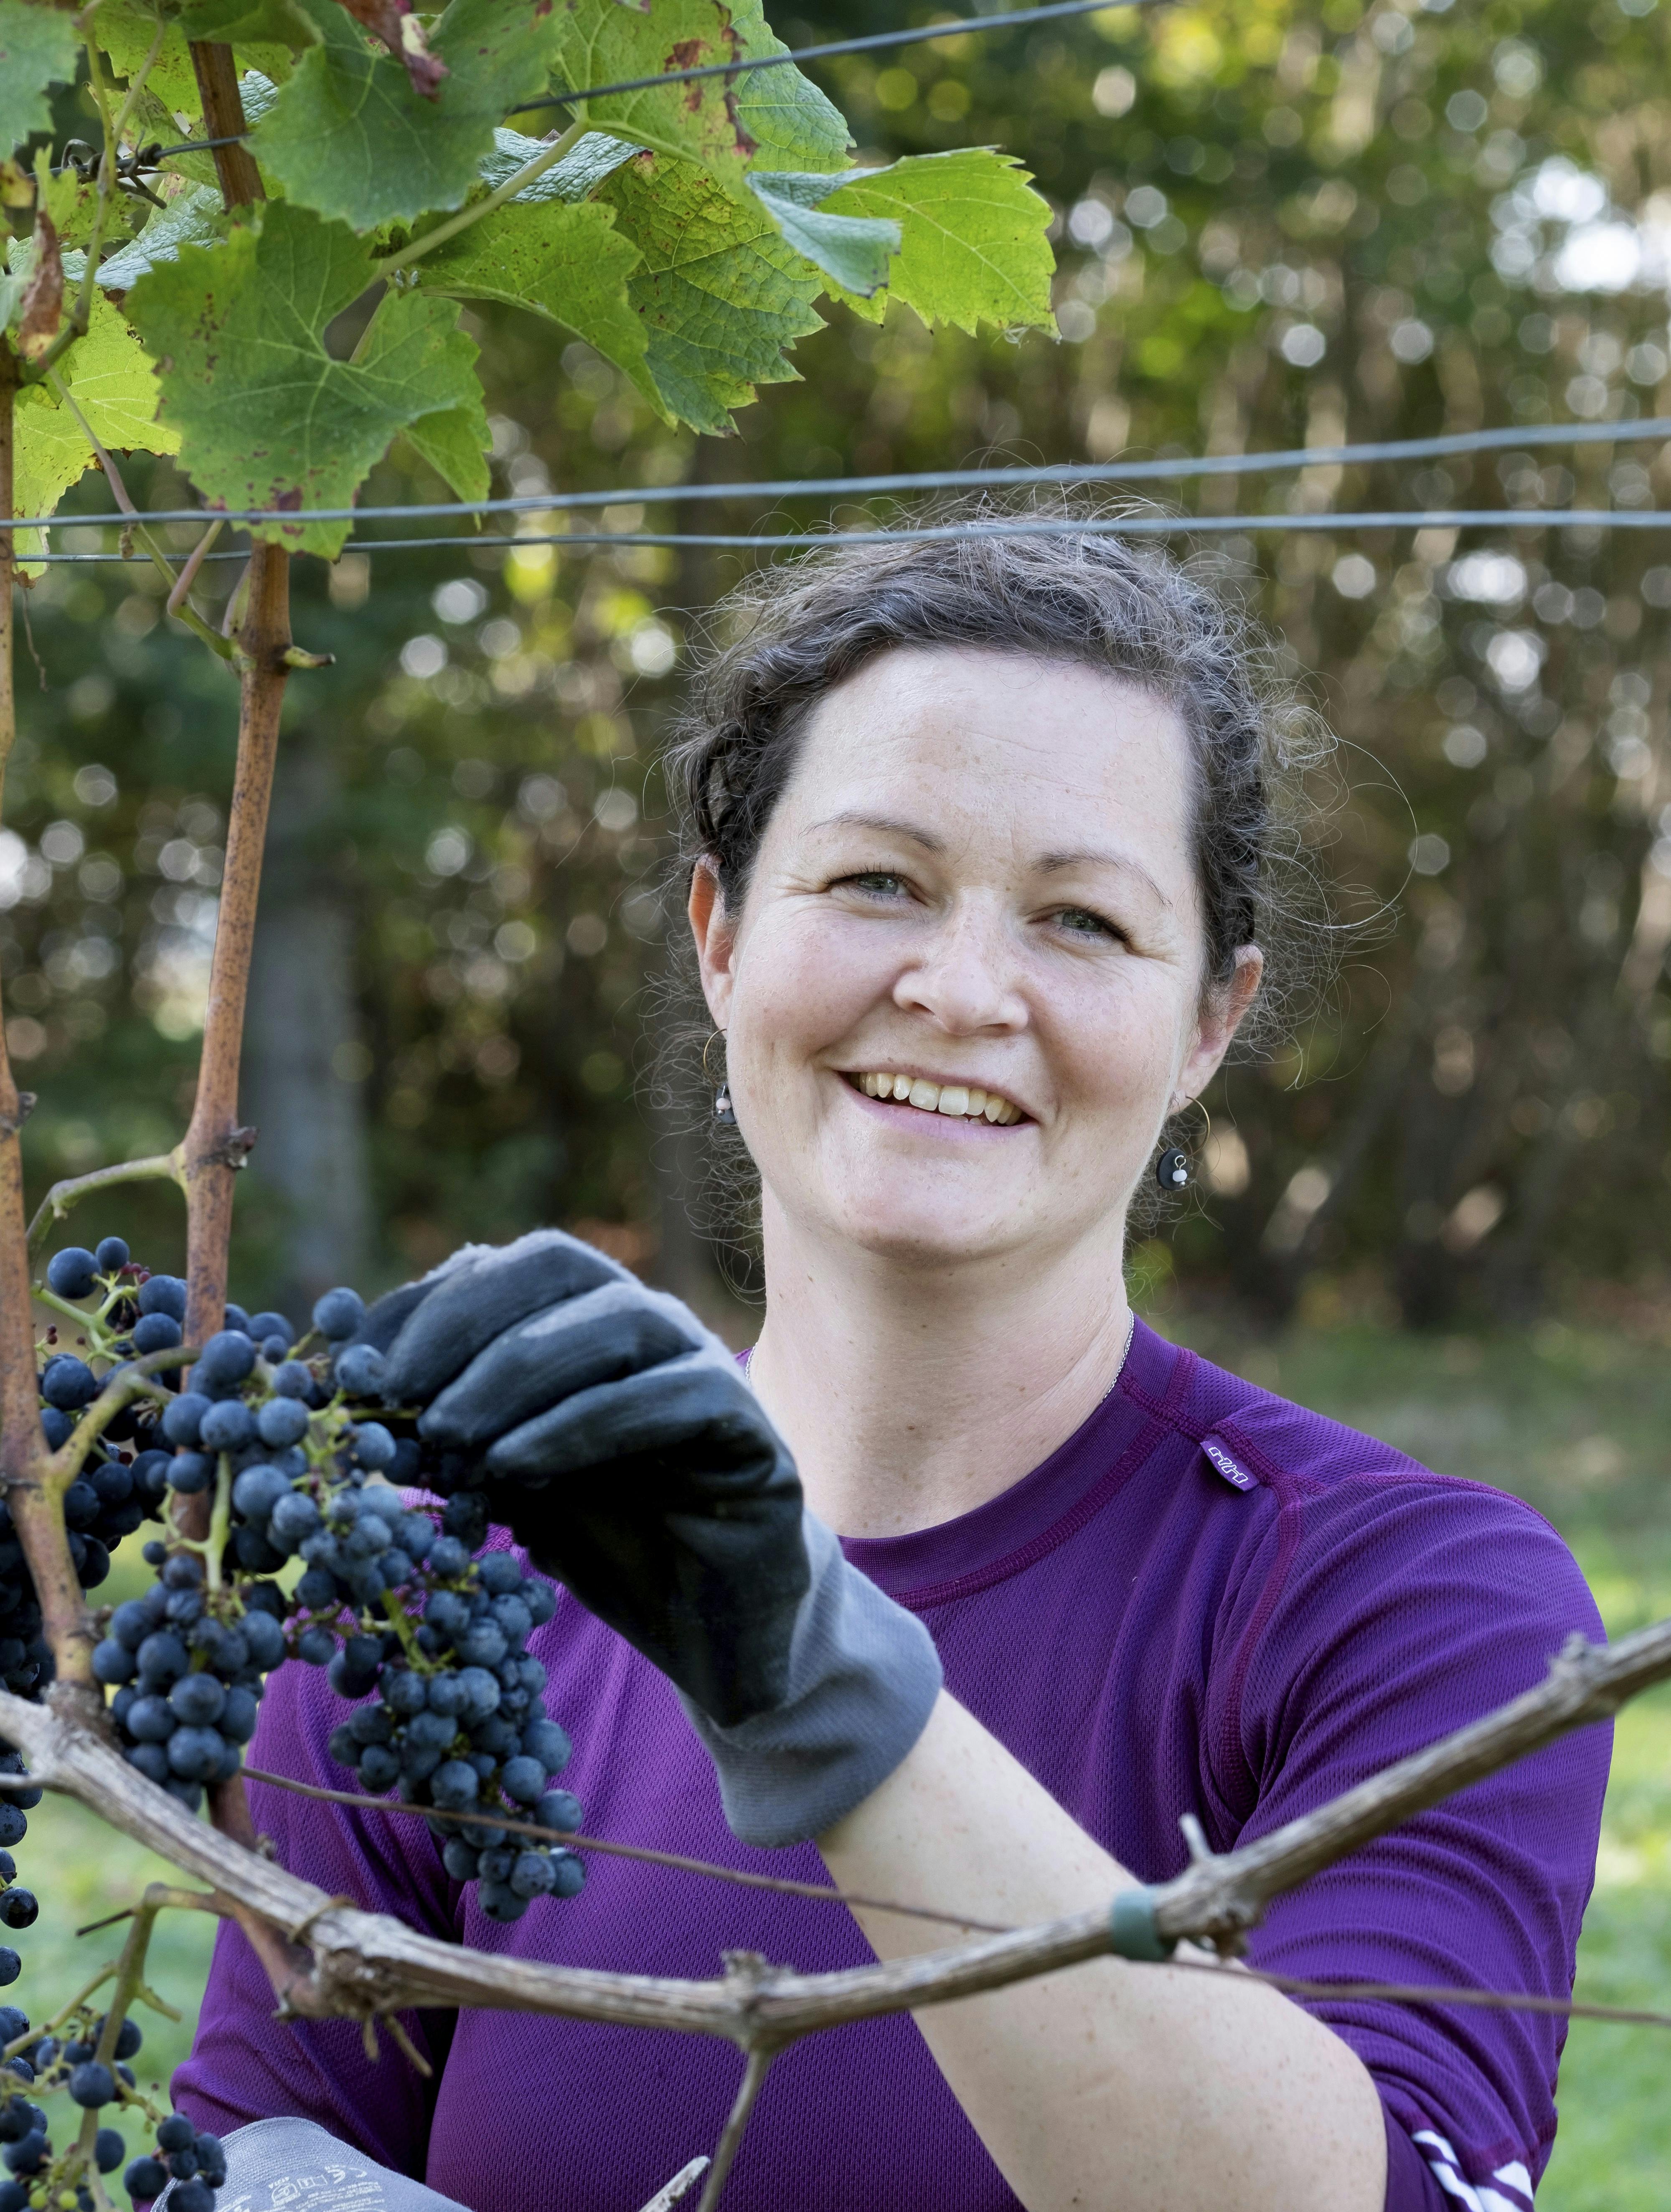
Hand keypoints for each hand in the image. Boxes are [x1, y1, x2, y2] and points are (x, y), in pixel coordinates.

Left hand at [358, 1232, 941, 1843]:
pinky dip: (584, 1423)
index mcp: (592, 1325)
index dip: (427, 1302)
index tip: (354, 1366)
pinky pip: (675, 1395)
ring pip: (620, 1318)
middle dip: (466, 1321)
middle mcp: (654, 1329)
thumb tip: (348, 1402)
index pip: (508, 1268)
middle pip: (562, 1266)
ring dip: (517, 1370)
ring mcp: (708, 1371)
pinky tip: (515, 1470)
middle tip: (393, 1394)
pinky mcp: (752, 1431)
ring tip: (446, 1438)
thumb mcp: (506, 1484)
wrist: (718, 1633)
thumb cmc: (610, 1547)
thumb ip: (450, 1435)